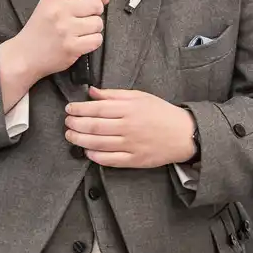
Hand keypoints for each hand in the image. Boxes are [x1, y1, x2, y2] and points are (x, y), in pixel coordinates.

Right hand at [0, 0, 106, 102]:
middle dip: (95, 11)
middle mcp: (59, 11)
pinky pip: (97, 39)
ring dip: (93, 28)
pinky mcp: (73, 47)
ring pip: (98, 23)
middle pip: (95, 4)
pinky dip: (92, 41)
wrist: (24, 56)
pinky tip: (80, 41)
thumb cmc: (40, 30)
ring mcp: (66, 30)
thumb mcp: (50, 6)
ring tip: (79, 31)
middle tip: (83, 17)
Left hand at [64, 88, 196, 167]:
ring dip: (79, 140)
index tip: (69, 109)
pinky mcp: (135, 159)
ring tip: (71, 136)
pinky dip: (95, 156)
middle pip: (93, 127)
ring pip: (97, 144)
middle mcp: (129, 127)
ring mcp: (132, 145)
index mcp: (130, 109)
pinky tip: (87, 151)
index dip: (79, 109)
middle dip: (75, 125)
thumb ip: (114, 95)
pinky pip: (110, 160)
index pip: (97, 109)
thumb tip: (92, 92)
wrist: (185, 134)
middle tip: (67, 123)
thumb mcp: (140, 97)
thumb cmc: (162, 113)